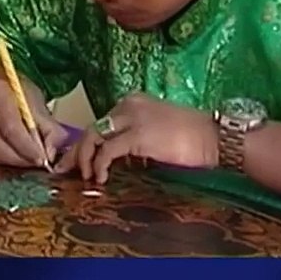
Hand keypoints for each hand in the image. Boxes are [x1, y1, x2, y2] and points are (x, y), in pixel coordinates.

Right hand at [0, 64, 66, 167]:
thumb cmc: (11, 87)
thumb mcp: (34, 98)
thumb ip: (47, 125)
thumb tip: (51, 154)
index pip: (11, 127)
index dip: (28, 148)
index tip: (43, 159)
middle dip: (20, 159)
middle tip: (38, 163)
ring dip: (11, 162)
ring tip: (28, 160)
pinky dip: (3, 159)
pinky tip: (15, 157)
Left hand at [56, 93, 218, 183]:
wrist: (215, 138)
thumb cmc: (192, 138)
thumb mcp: (156, 132)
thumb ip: (135, 138)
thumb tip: (118, 158)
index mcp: (132, 101)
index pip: (100, 121)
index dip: (85, 143)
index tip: (76, 160)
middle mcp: (128, 104)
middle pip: (92, 128)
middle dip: (76, 152)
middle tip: (65, 170)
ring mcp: (131, 117)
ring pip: (93, 136)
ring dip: (84, 159)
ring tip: (85, 177)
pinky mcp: (137, 134)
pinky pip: (107, 150)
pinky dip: (99, 165)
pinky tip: (101, 178)